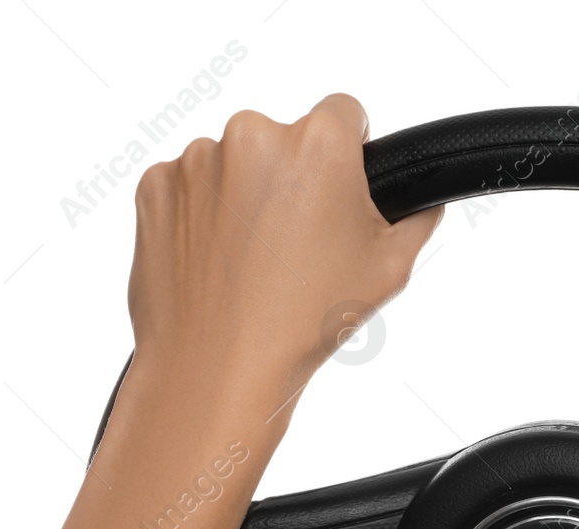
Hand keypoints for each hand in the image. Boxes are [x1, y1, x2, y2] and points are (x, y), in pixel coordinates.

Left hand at [125, 94, 442, 413]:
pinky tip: (219, 261)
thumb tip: (422, 205)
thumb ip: (416, 221)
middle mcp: (251, 136)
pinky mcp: (156, 187)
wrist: (217, 367)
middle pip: (284, 139)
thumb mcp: (388, 270)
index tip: (339, 188)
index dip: (349, 152)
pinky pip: (189, 187)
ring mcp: (196, 160)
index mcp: (316, 144)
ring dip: (245, 196)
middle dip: (294, 178)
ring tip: (255, 261)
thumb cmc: (302, 322)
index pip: (343, 112)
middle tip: (298, 242)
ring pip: (233, 163)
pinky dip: (202, 215)